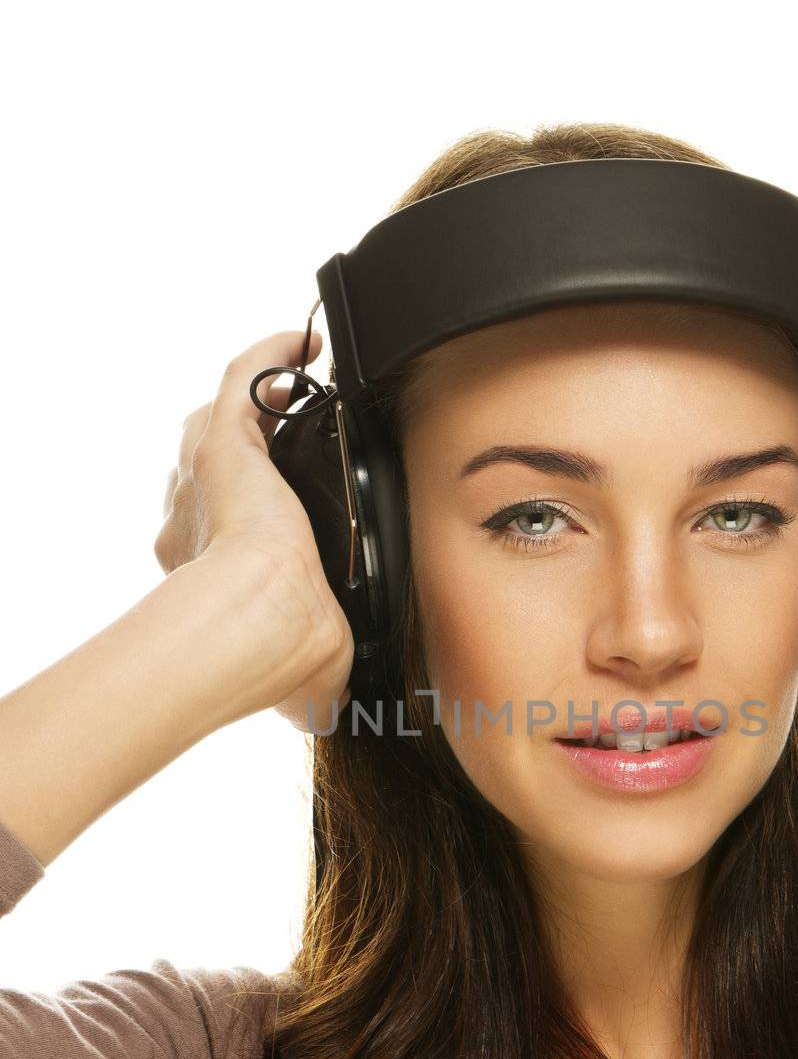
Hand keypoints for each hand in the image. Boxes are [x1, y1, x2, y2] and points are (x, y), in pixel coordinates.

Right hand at [156, 329, 353, 728]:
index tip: (277, 523)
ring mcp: (201, 480)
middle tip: (284, 445)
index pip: (213, 537)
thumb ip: (319, 694)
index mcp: (206, 576)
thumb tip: (345, 721)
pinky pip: (242, 380)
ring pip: (213, 424)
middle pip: (202, 474)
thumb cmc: (277, 661)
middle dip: (239, 461)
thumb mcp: (306, 689)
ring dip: (252, 405)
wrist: (263, 624)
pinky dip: (270, 354)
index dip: (238, 525)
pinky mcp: (225, 443)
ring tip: (295, 387)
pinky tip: (305, 337)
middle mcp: (191, 522)